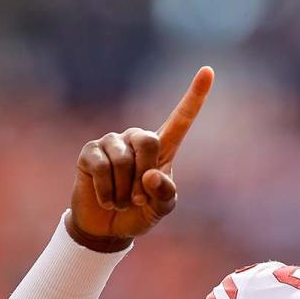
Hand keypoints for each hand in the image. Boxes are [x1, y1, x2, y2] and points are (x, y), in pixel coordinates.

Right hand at [68, 67, 213, 249]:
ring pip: (124, 161)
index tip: (209, 71)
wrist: (108, 228)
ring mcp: (112, 142)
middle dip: (145, 177)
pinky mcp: (90, 152)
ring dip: (125, 191)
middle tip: (139, 199)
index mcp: (162, 148)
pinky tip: (107, 199)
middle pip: (149, 142)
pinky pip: (102, 168)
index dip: (195, 96)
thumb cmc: (140, 213)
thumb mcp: (161, 209)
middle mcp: (137, 139)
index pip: (181, 119)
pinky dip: (108, 192)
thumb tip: (151, 174)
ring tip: (122, 200)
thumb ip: (165, 194)